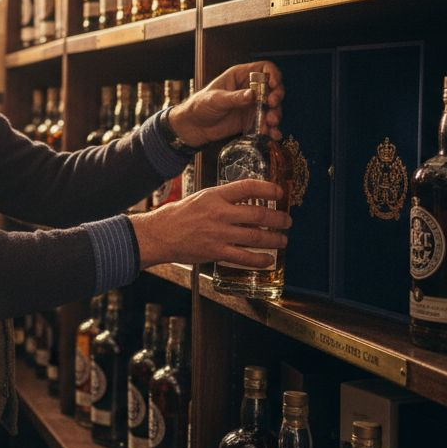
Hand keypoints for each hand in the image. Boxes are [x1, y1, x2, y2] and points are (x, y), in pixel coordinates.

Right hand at [129, 179, 290, 269]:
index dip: (268, 189)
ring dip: (275, 239)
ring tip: (283, 239)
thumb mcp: (201, 197)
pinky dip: (260, 259)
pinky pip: (244, 257)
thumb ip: (223, 198)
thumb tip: (246, 200)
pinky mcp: (216, 252)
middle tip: (287, 220)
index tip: (280, 193)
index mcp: (215, 196)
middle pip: (258, 214)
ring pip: (256, 237)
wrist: (159, 235)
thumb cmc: (178, 215)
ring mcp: (218, 234)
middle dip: (278, 218)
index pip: (248, 187)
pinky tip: (269, 259)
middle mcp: (219, 213)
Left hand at [166, 61, 284, 145]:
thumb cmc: (200, 106)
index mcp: (240, 76)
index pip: (264, 68)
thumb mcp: (216, 99)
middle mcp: (249, 89)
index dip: (272, 74)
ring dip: (275, 115)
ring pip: (272, 107)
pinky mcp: (251, 120)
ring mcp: (252, 105)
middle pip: (273, 88)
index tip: (273, 85)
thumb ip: (234, 98)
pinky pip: (266, 123)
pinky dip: (271, 129)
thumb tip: (252, 95)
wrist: (194, 127)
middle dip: (276, 97)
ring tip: (270, 123)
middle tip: (271, 105)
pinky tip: (273, 135)